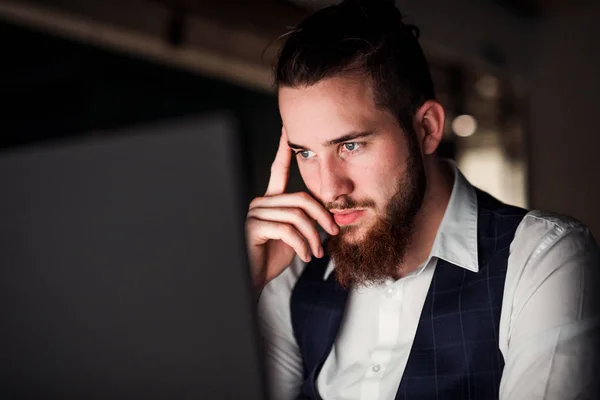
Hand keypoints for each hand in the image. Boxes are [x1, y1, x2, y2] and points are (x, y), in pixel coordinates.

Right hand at [245, 128, 338, 292]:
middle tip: (332, 233)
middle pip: (301, 198)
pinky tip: (305, 257)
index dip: (282, 151)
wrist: (254, 279)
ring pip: (297, 216)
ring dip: (313, 237)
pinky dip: (301, 245)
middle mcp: (261, 202)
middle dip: (322, 217)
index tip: (287, 131)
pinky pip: (287, 230)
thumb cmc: (272, 259)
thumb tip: (328, 218)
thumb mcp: (295, 238)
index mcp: (270, 201)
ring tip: (317, 253)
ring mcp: (256, 213)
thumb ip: (305, 222)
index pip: (277, 170)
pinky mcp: (254, 227)